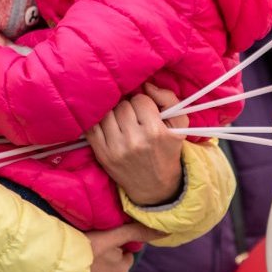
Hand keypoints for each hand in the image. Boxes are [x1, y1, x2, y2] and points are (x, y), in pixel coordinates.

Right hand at [67, 223, 160, 271]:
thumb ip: (136, 232)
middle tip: (98, 256)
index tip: (106, 244)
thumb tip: (166, 232)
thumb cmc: (85, 248)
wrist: (59, 269)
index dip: (118, 250)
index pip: (127, 257)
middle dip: (113, 268)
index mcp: (122, 268)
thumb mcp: (111, 235)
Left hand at [86, 84, 186, 206]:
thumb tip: (147, 85)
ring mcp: (115, 149)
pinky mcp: (102, 155)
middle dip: (128, 107)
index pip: (140, 100)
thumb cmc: (167, 150)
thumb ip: (168, 99)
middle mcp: (134, 141)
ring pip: (107, 113)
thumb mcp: (180, 125)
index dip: (143, 102)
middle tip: (133, 117)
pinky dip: (97, 122)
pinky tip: (107, 125)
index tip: (146, 111)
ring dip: (113, 113)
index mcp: (155, 132)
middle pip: (122, 106)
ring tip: (121, 121)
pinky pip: (92, 127)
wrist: (155, 187)